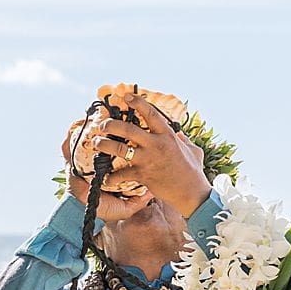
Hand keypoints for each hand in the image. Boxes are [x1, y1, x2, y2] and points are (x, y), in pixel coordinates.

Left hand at [62, 108, 209, 221]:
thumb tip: (180, 133)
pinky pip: (122, 174)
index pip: (150, 113)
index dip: (137, 102)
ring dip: (104, 145)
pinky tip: (107, 177)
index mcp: (167, 135)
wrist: (191, 193)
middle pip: (128, 129)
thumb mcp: (193, 150)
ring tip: (97, 143)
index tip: (126, 97)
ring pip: (120, 149)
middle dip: (111, 125)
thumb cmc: (193, 172)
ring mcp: (148, 160)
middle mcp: (156, 145)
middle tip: (103, 125)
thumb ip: (184, 140)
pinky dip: (112, 177)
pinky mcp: (143, 175)